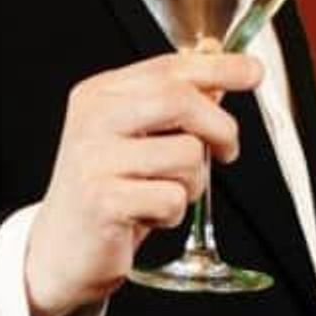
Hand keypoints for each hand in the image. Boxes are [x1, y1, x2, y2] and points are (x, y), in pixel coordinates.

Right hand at [24, 49, 261, 315]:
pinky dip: (172, 213)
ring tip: (163, 193)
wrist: (61, 249)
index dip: (220, 67)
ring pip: (186, 154)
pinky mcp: (103, 200)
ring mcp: (95, 158)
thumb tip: (219, 65)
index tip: (254, 72)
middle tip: (227, 151)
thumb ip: (176, 103)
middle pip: (180, 100)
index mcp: (102, 93)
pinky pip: (172, 198)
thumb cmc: (108, 190)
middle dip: (219, 127)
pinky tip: (147, 216)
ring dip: (192, 183)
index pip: (170, 68)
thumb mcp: (139, 137)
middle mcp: (94, 118)